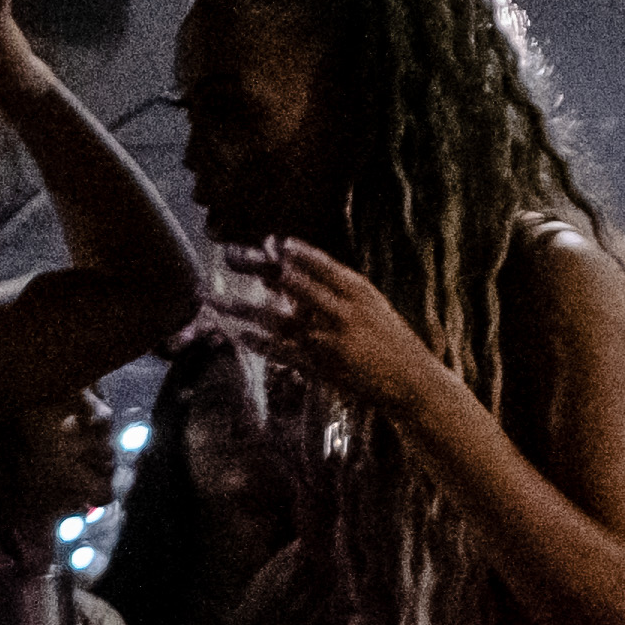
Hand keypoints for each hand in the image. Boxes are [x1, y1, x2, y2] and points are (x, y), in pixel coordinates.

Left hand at [225, 238, 456, 427]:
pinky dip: (258, 343)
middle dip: (257, 266)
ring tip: (212, 298)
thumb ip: (339, 290)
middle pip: (291, 282)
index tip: (270, 241)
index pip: (319, 263)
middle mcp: (342, 311)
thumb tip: (299, 274)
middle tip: (229, 255)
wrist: (412, 382)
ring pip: (276, 318)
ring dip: (241, 308)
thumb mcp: (373, 307)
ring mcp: (329, 340)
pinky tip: (238, 335)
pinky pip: (282, 352)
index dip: (292, 251)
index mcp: (359, 291)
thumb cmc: (392, 342)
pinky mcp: (321, 366)